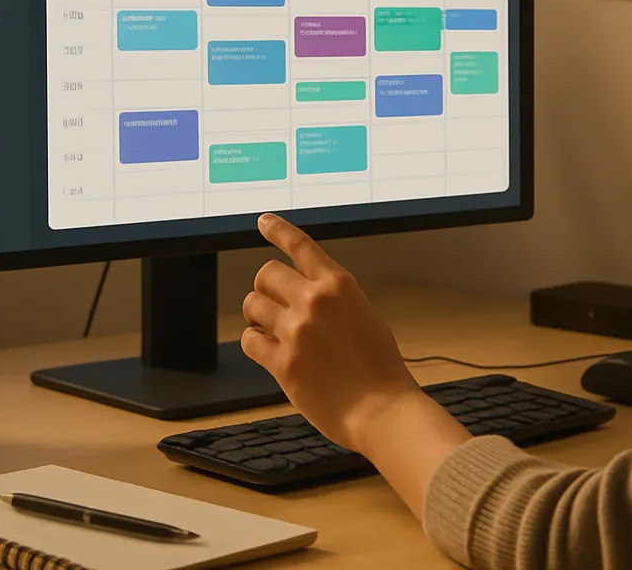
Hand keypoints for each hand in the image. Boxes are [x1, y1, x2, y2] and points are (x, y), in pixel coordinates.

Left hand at [241, 213, 421, 450]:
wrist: (381, 410)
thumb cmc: (381, 368)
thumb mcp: (365, 316)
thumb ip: (333, 300)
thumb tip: (303, 297)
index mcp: (339, 285)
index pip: (300, 246)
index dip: (278, 230)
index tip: (263, 221)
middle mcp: (314, 302)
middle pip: (266, 274)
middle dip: (267, 287)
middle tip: (275, 303)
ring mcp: (295, 332)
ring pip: (252, 305)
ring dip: (258, 314)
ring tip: (273, 328)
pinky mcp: (282, 363)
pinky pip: (249, 340)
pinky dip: (255, 342)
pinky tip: (269, 349)